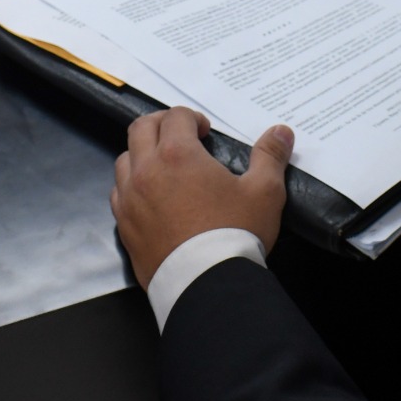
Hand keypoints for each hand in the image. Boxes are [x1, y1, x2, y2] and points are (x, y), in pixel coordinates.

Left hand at [111, 108, 293, 288]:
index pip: (175, 117)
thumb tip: (281, 132)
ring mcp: (130, 199)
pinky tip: (150, 197)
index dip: (192, 117)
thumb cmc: (235, 233)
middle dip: (161, 125)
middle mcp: (146, 171)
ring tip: (164, 166)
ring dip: (142, 154)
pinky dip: (131, 186)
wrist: (207, 283)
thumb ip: (270, 156)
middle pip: (141, 129)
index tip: (205, 132)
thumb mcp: (264, 191)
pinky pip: (119, 194)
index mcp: (178, 155)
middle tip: (181, 136)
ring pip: (124, 160)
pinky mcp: (124, 225)